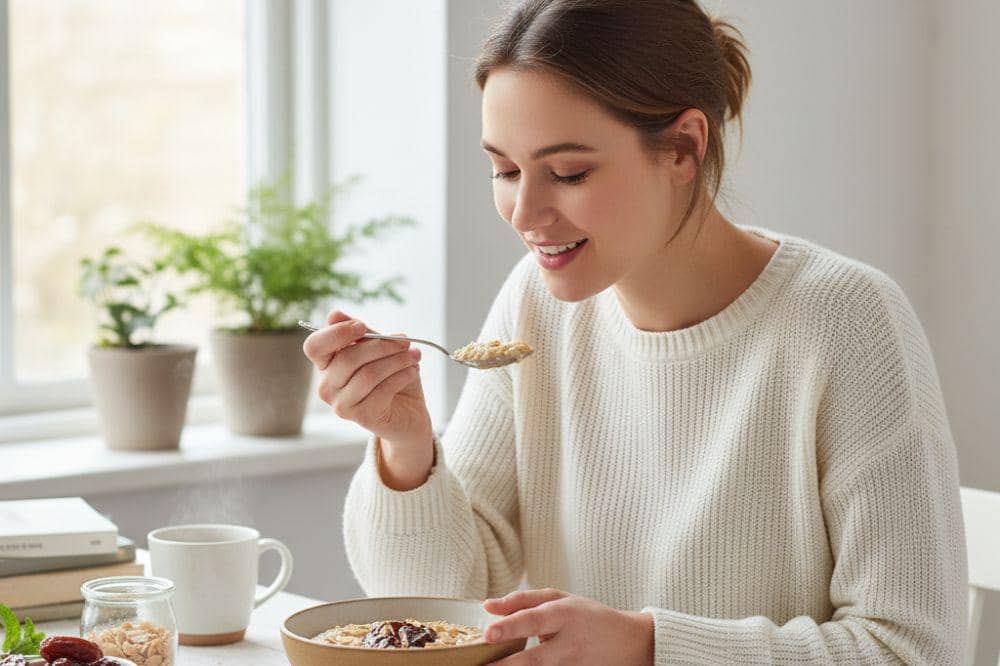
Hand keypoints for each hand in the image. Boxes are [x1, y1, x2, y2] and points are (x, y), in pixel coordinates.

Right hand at [303, 310, 433, 456]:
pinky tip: (413, 371)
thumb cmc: (391, 377)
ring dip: (397, 360)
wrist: (409, 413)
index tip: (363, 326)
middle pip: (347, 358)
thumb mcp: (378, 349)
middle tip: (406, 341)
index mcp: (326, 365)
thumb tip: (334, 314)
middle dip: (382, 346)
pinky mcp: (362, 417)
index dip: (336, 333)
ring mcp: (341, 405)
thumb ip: (360, 334)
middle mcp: (327, 387)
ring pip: (368, 374)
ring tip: (415, 356)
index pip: (314, 346)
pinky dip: (402, 376)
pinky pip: (382, 390)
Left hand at [483, 588, 653, 664]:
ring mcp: (573, 665)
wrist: (629, 642)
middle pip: (534, 658)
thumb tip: (488, 606)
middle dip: (507, 665)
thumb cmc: (587, 615)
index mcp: (564, 614)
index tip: (488, 633)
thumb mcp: (560, 599)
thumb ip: (523, 601)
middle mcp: (569, 643)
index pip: (534, 619)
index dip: (511, 626)